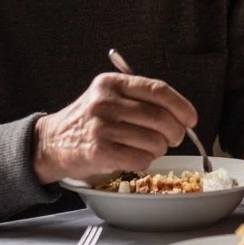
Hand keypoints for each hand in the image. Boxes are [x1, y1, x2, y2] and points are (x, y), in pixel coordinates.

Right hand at [32, 72, 197, 184]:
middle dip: (176, 132)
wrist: (52, 142)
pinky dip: (146, 161)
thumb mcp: (109, 97)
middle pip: (160, 117)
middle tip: (175, 138)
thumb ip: (140, 99)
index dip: (181, 105)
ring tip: (149, 148)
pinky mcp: (99, 151)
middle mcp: (105, 102)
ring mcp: (101, 127)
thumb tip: (182, 115)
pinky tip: (137, 157)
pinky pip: (140, 158)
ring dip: (159, 149)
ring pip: (153, 141)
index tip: (191, 118)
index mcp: (112, 83)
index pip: (158, 90)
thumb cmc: (90, 121)